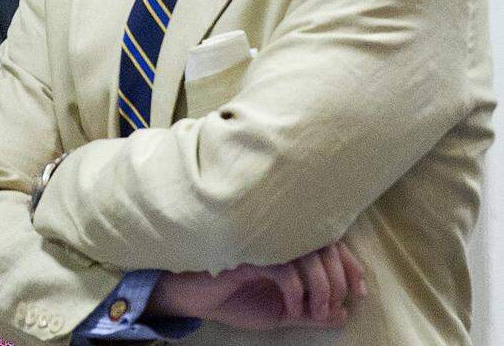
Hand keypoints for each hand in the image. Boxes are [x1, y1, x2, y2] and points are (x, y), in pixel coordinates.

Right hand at [147, 242, 366, 329]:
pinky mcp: (248, 255)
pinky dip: (295, 292)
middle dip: (338, 282)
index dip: (351, 265)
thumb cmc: (234, 298)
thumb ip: (310, 313)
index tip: (359, 293)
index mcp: (289, 248)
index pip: (332, 244)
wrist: (195, 299)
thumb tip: (343, 315)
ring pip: (309, 256)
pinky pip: (284, 269)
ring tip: (314, 312)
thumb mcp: (280, 313)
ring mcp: (264, 244)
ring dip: (320, 289)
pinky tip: (289, 308)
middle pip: (326, 247)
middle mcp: (280, 239)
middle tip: (331, 310)